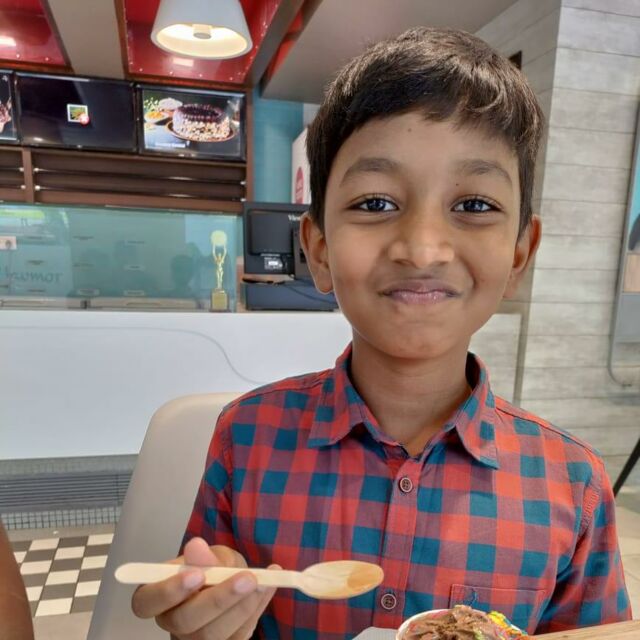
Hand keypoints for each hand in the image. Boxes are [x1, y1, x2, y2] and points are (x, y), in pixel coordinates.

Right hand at [131, 537, 278, 639]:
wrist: (232, 581)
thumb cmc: (213, 567)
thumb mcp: (211, 554)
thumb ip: (205, 556)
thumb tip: (196, 547)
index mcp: (158, 596)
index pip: (146, 601)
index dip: (168, 591)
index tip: (196, 574)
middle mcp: (172, 622)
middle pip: (185, 622)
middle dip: (219, 599)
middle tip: (246, 578)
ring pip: (212, 636)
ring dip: (243, 606)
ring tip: (262, 581)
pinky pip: (239, 635)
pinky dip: (258, 607)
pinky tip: (269, 585)